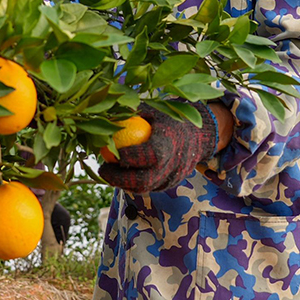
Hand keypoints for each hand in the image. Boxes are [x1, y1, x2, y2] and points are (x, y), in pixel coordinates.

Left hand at [99, 101, 218, 193]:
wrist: (196, 135)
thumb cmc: (168, 119)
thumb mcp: (152, 110)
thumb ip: (131, 113)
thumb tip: (103, 113)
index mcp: (171, 142)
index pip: (151, 155)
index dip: (130, 157)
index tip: (110, 152)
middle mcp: (174, 164)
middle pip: (145, 180)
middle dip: (119, 178)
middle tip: (102, 169)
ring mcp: (173, 177)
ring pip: (145, 188)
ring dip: (123, 183)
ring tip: (108, 173)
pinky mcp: (169, 184)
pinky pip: (149, 188)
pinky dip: (132, 184)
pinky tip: (119, 175)